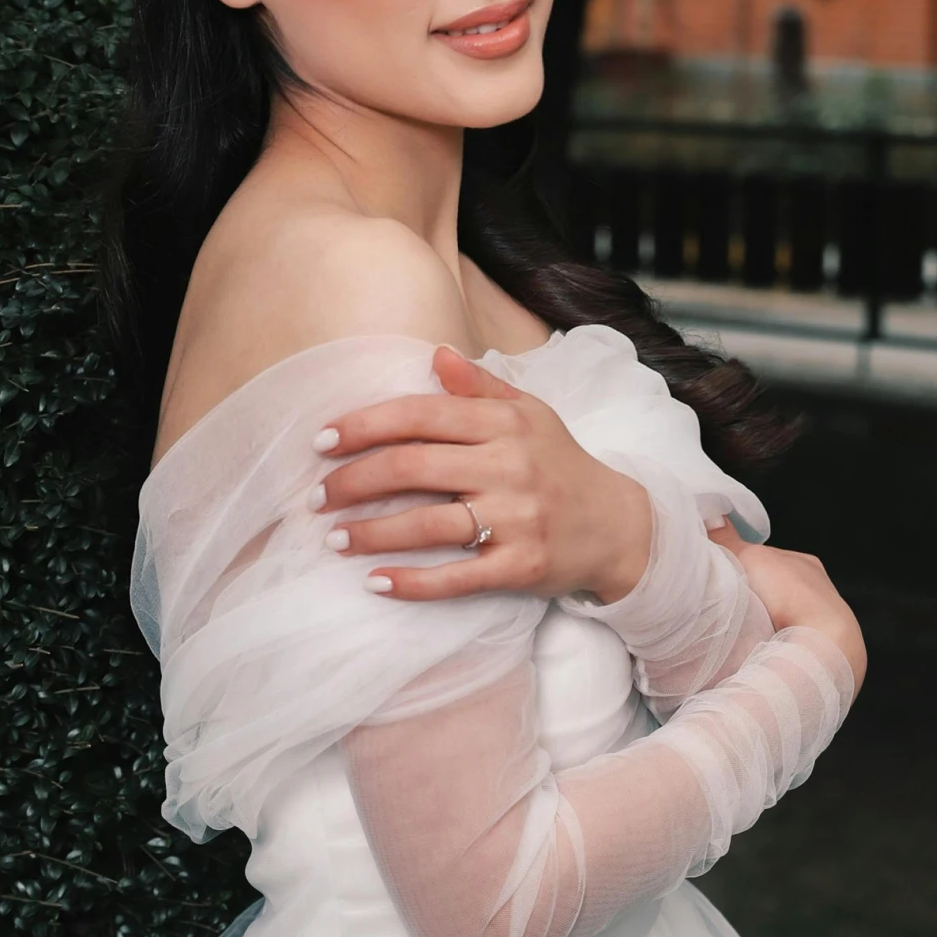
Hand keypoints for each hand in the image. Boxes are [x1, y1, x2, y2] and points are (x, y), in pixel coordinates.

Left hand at [310, 346, 653, 603]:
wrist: (620, 526)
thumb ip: (479, 387)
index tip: (321, 442)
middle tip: (317, 498)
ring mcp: (516, 518)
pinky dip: (411, 583)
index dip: (362, 426)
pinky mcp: (522, 565)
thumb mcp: (530, 414)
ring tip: (334, 540)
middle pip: (410, 467)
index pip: (418, 415)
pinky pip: (456, 578)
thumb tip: (435, 353)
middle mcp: (508, 466)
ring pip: (425, 524)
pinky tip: (375, 582)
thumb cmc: (560, 464)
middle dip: (352, 482)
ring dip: (370, 534)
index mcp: (503, 423)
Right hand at [709, 524, 867, 693]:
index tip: (721, 574)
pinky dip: (769, 639)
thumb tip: (712, 517)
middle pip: (770, 586)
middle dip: (750, 593)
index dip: (739, 564)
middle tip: (727, 602)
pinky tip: (757, 645)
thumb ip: (728, 540)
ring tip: (742, 628)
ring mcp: (818, 619)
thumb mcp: (750, 558)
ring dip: (759, 619)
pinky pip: (783, 638)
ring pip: (776, 614)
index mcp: (804, 562)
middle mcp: (816, 588)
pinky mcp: (817, 647)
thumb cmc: (790, 594)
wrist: (821, 644)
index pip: (764, 558)